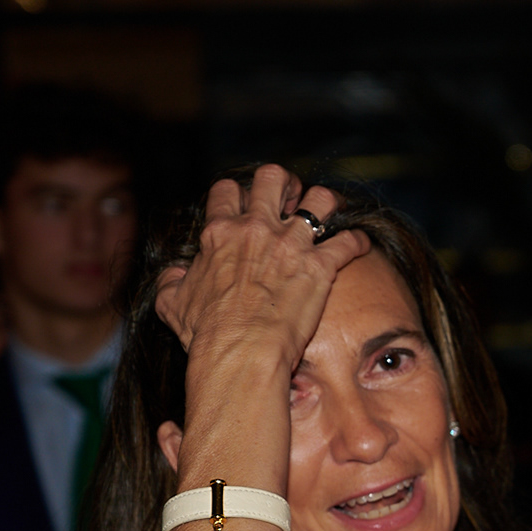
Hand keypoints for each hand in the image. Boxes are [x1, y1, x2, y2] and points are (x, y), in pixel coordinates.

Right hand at [153, 165, 369, 365]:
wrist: (240, 352)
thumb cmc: (206, 332)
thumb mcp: (173, 303)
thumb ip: (172, 281)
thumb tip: (176, 274)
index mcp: (220, 232)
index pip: (228, 190)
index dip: (240, 194)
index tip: (249, 207)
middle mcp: (256, 229)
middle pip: (273, 178)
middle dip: (286, 184)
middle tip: (293, 200)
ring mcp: (290, 245)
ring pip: (320, 199)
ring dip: (327, 204)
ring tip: (330, 214)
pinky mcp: (319, 266)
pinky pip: (349, 241)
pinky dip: (357, 241)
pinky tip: (359, 245)